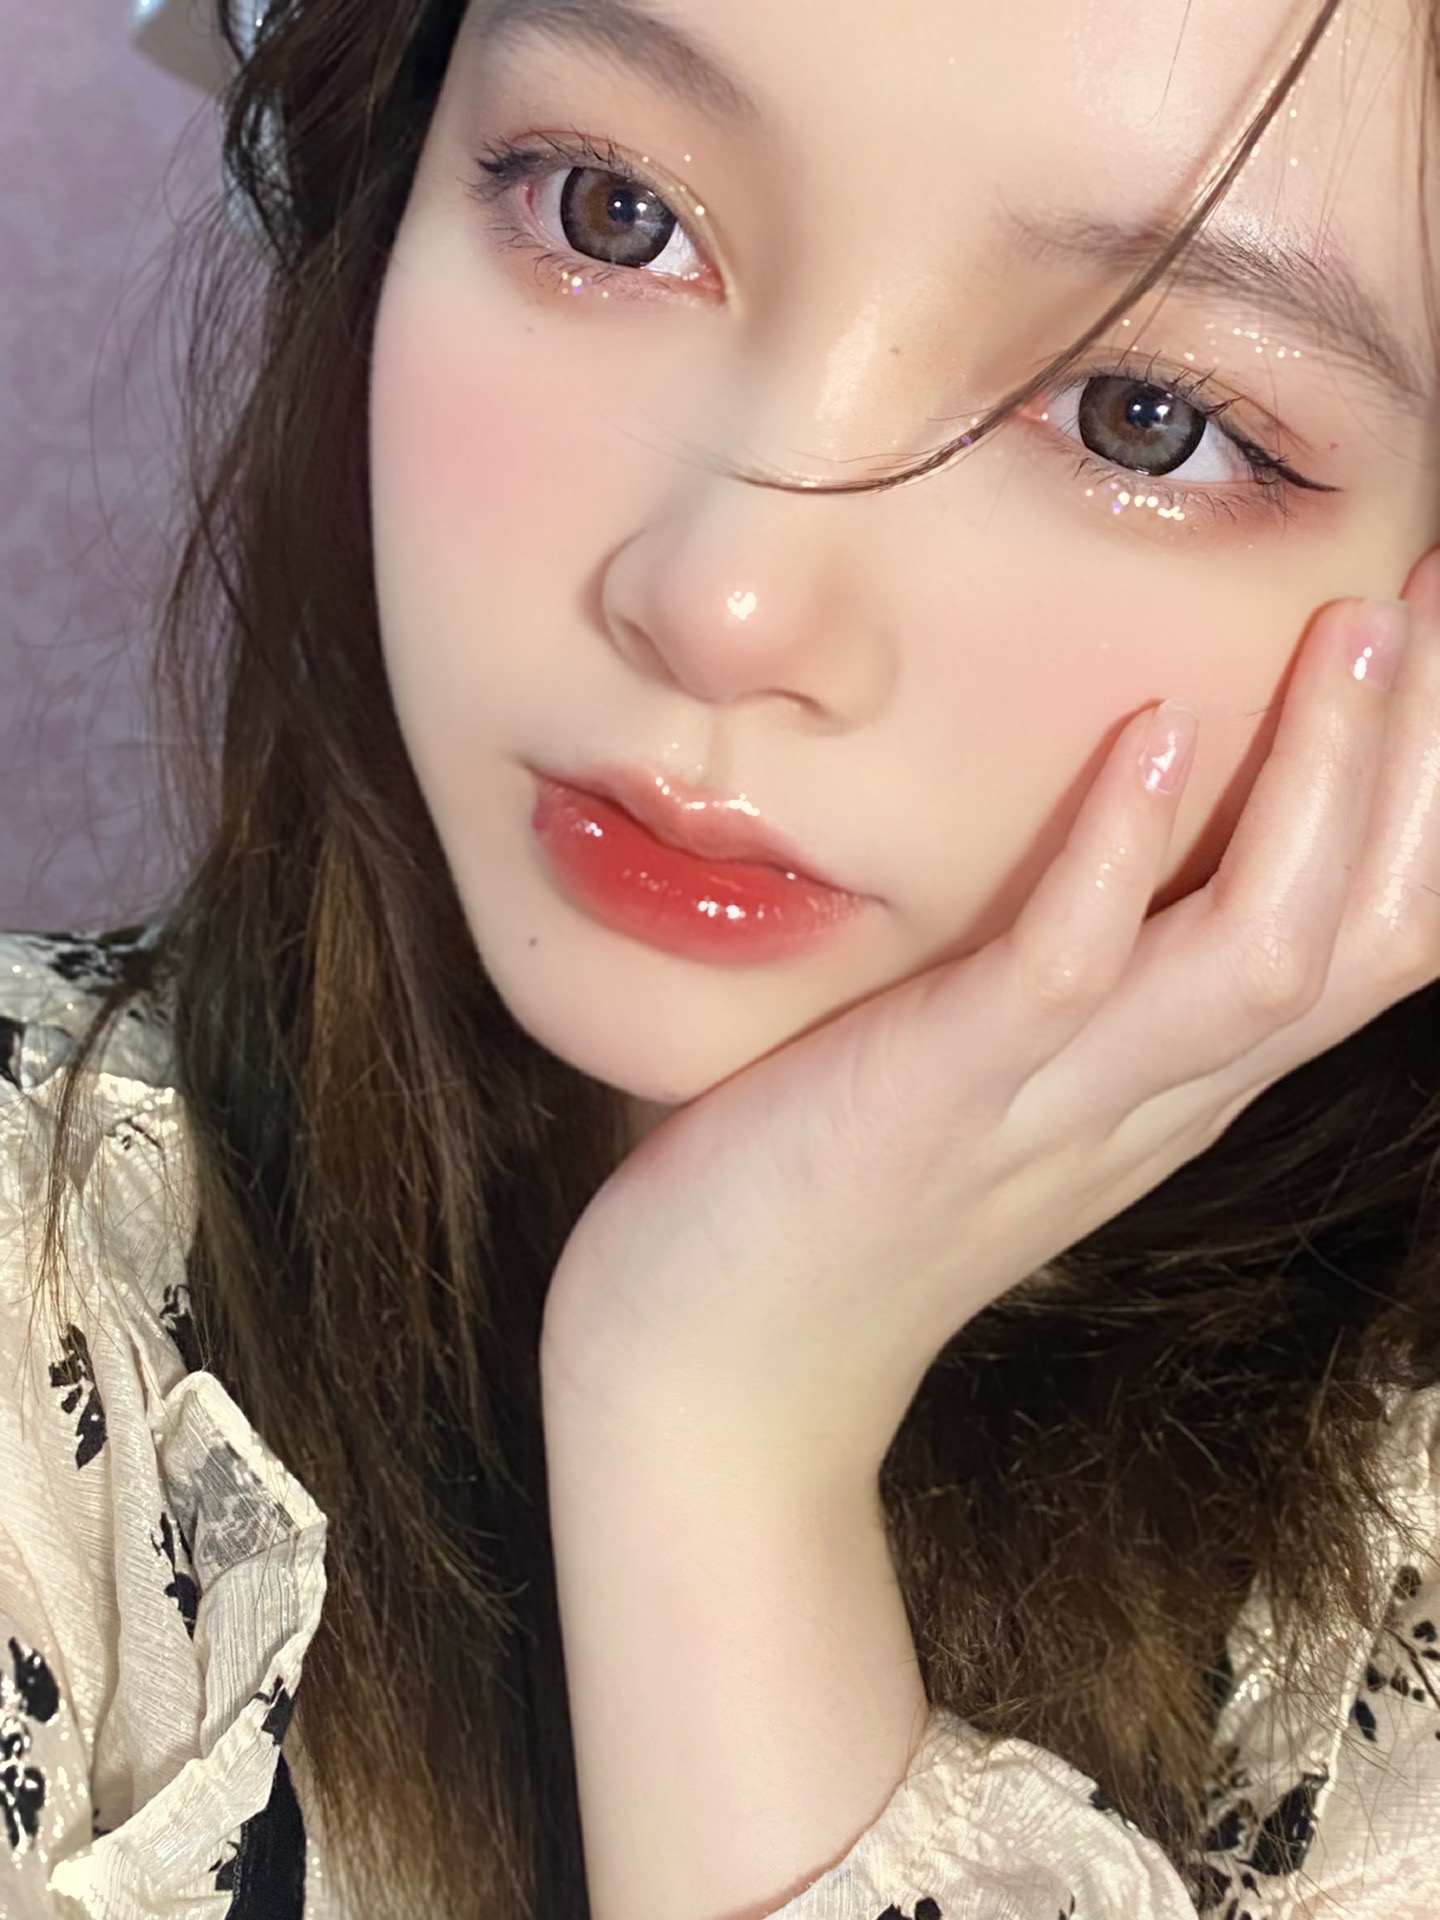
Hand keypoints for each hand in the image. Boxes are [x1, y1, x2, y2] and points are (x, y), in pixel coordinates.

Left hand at [543, 552, 1439, 1473]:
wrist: (719, 1372)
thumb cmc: (850, 1188)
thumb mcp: (1011, 1068)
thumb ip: (1094, 967)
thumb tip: (1137, 820)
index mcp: (1181, 1077)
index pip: (1382, 933)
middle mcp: (1160, 1092)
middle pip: (1375, 931)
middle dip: (1432, 759)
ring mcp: (1060, 1103)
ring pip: (1264, 956)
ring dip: (1324, 790)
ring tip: (1358, 626)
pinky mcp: (944, 1097)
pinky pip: (1067, 977)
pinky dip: (1123, 857)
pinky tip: (1152, 733)